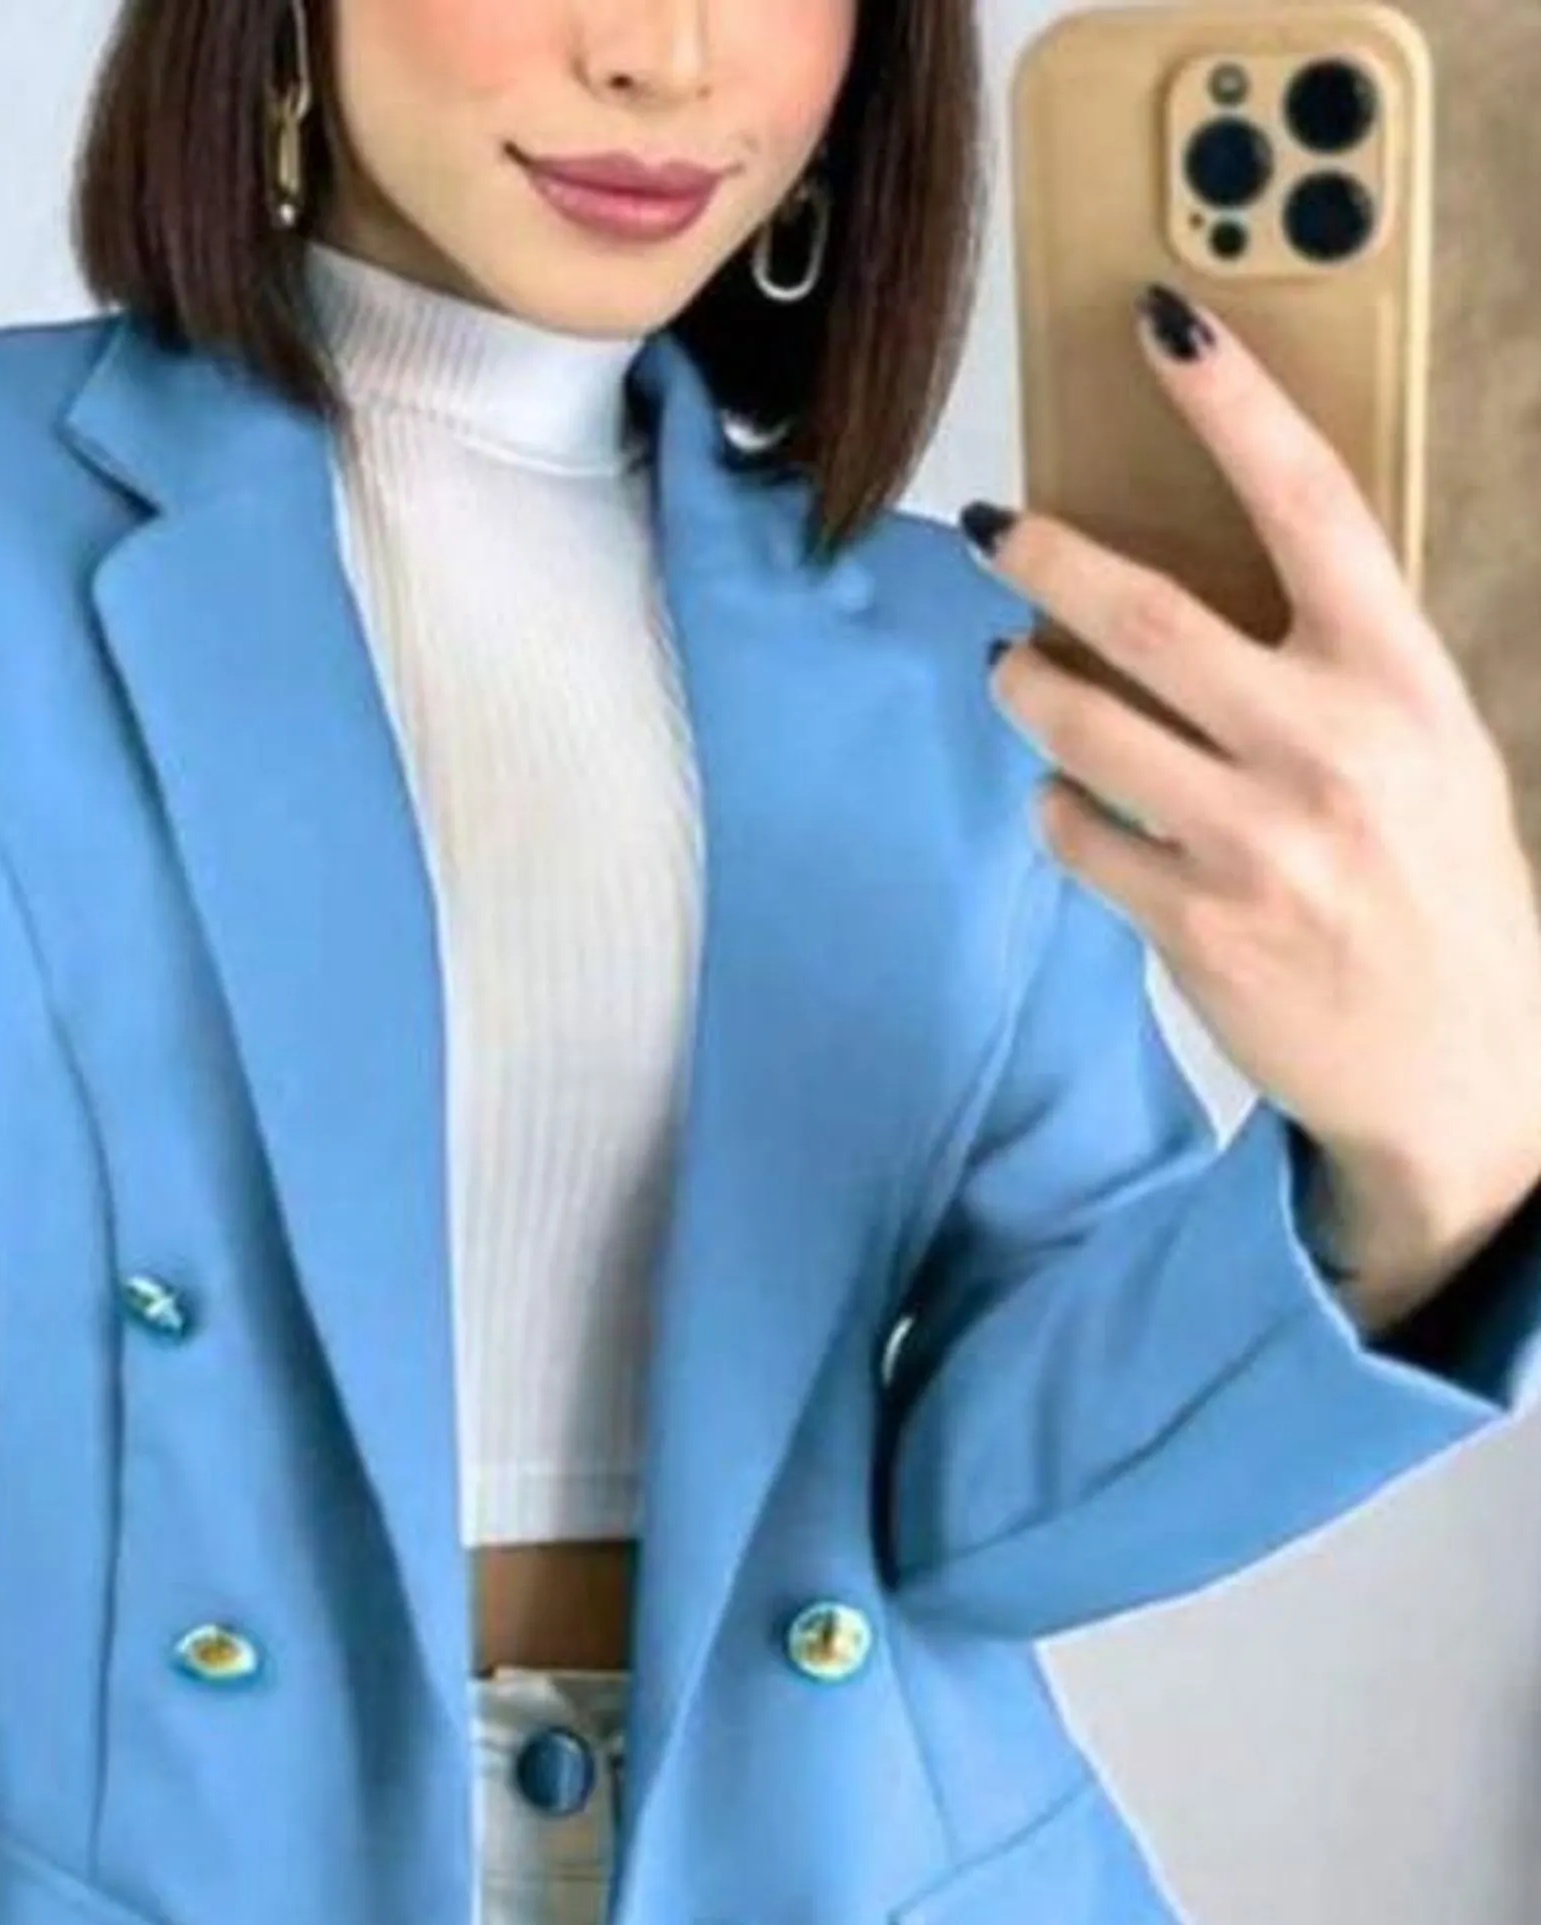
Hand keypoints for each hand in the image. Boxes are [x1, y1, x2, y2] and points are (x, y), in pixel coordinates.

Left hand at [966, 281, 1540, 1317]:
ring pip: (1085, 727)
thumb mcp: (1431, 745)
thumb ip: (1340, 660)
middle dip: (1048, 559)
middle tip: (996, 531)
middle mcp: (1328, 749)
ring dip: (1029, 685)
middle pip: (1147, 615)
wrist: (1462, 1064)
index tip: (1164, 324)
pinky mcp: (1195, 925)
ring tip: (1014, 668)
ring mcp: (1256, 843)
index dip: (1232, 403)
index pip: (1310, 502)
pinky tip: (1071, 800)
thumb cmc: (1440, 882)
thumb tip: (1216, 569)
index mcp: (1401, 679)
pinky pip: (1079, 835)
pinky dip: (1058, 808)